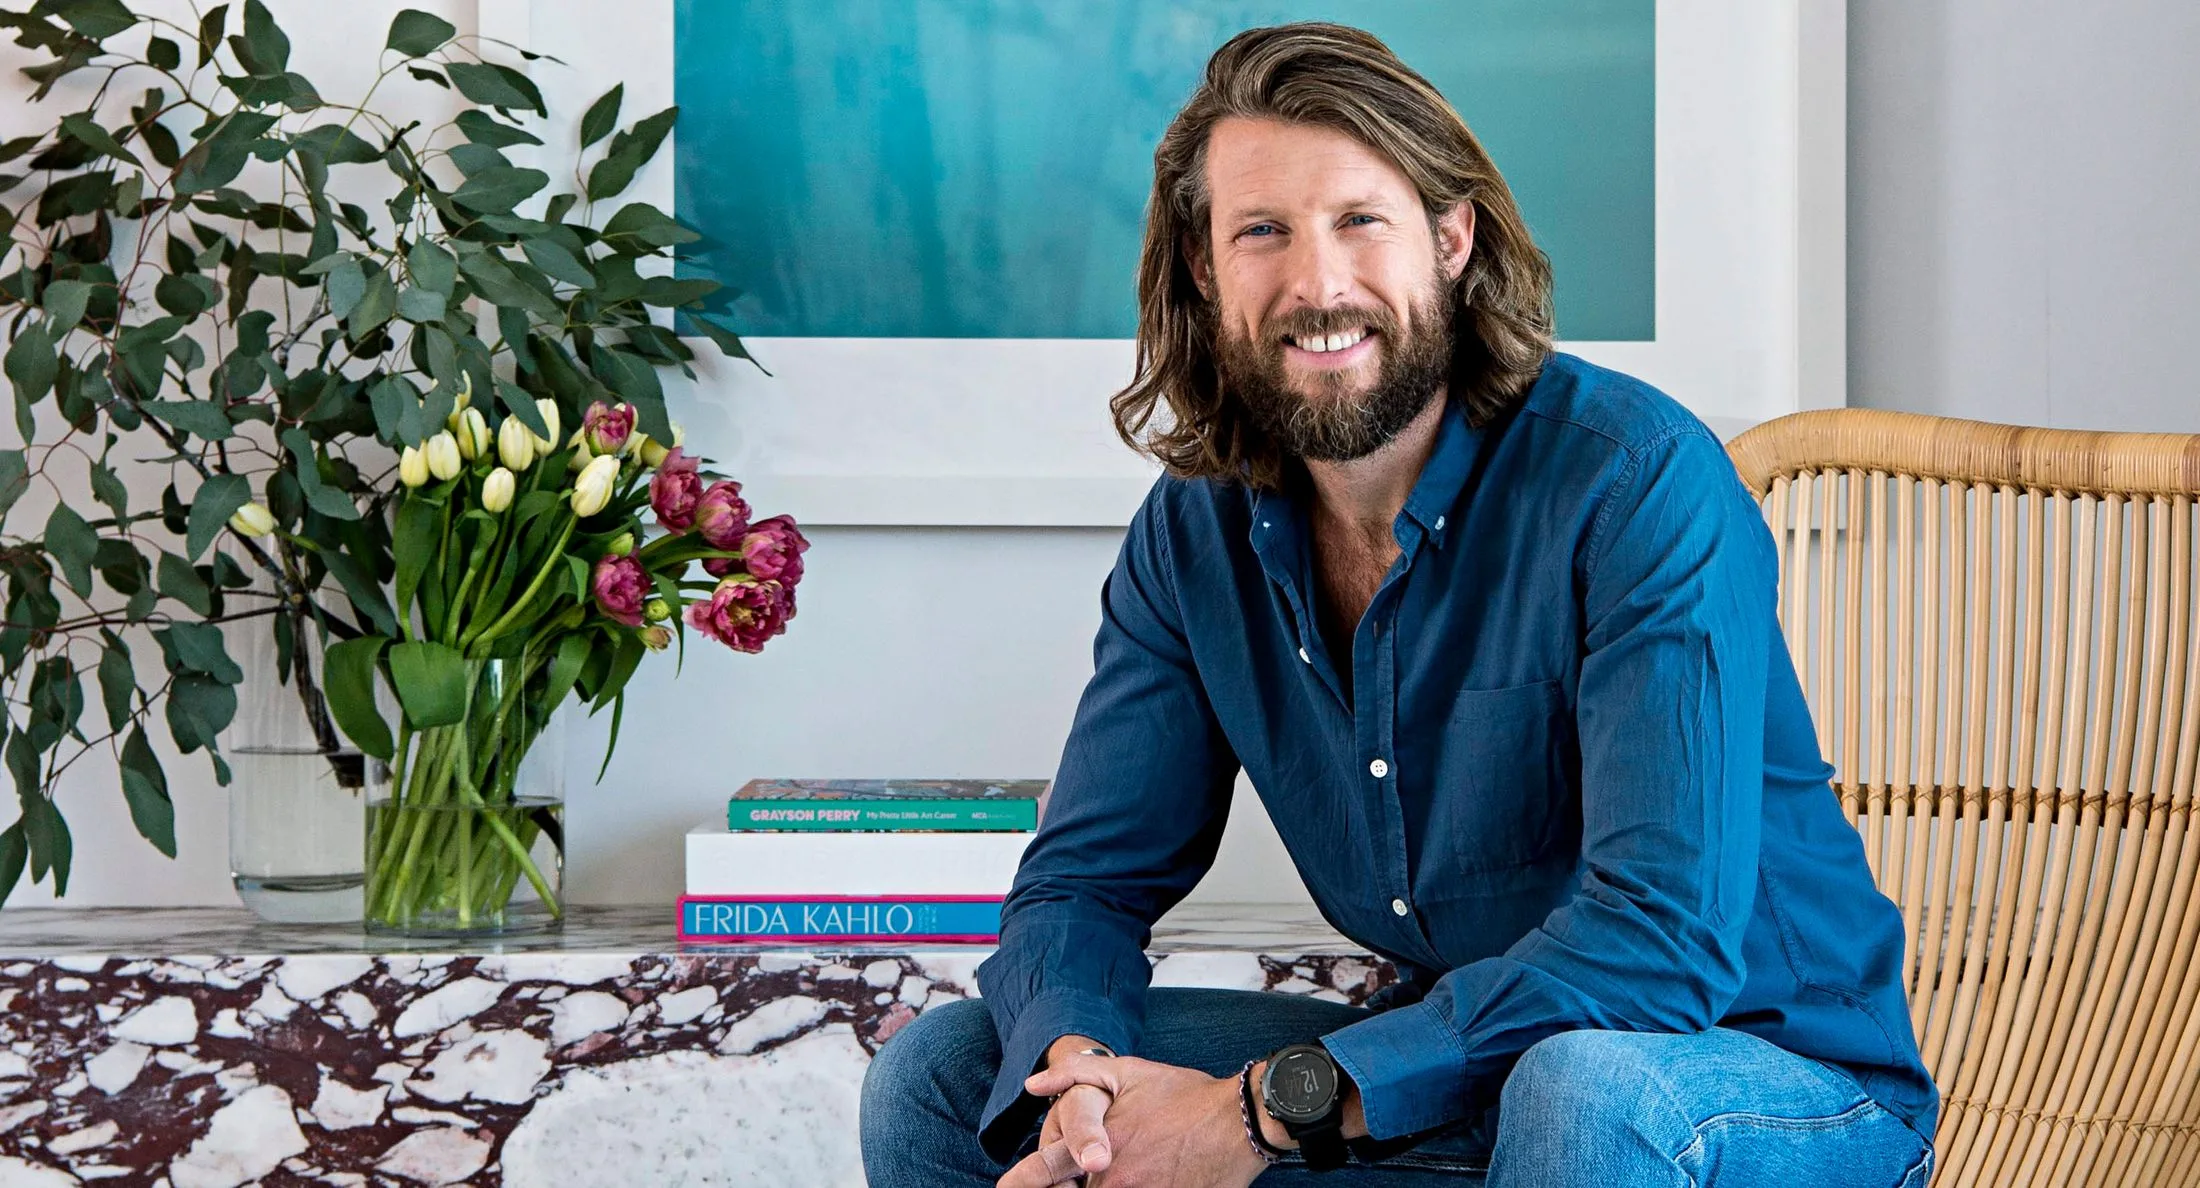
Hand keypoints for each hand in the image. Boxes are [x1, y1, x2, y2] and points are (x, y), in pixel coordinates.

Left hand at [1001, 1051, 1268, 1187]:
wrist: (1240, 1120)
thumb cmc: (1183, 1095)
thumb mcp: (1127, 1071)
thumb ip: (1074, 1075)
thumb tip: (1033, 1085)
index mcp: (1095, 1154)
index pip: (1044, 1176)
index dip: (1022, 1183)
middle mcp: (1112, 1184)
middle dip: (1066, 1187)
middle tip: (1065, 1175)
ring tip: (1127, 1171)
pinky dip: (1138, 1187)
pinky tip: (1149, 1178)